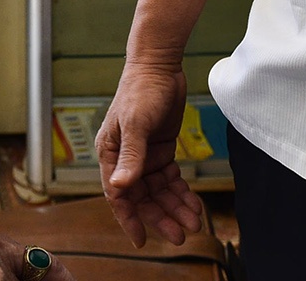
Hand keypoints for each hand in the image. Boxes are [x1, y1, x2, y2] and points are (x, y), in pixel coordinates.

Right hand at [95, 58, 204, 246]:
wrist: (160, 65)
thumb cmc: (141, 89)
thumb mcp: (136, 122)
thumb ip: (131, 155)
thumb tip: (120, 186)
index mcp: (110, 154)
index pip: (117, 194)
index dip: (129, 219)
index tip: (142, 239)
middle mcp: (125, 159)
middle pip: (142, 197)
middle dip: (161, 216)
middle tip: (181, 233)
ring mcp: (144, 156)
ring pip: (159, 191)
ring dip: (175, 206)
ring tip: (194, 220)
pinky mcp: (161, 150)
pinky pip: (170, 180)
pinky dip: (181, 192)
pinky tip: (194, 203)